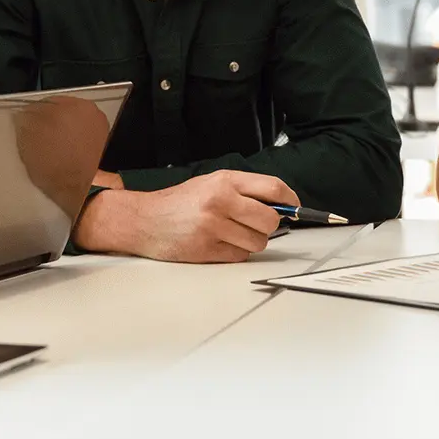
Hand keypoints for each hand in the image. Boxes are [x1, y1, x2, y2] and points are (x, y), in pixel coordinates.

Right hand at [76, 169, 296, 262]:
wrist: (143, 220)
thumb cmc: (179, 203)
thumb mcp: (211, 183)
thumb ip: (244, 190)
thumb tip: (282, 205)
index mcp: (224, 181)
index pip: (273, 188)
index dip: (290, 201)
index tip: (294, 208)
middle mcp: (220, 201)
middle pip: (270, 220)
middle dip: (268, 226)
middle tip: (254, 225)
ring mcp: (213, 227)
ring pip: (258, 242)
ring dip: (251, 242)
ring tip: (232, 235)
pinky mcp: (206, 249)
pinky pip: (240, 257)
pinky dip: (235, 254)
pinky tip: (219, 244)